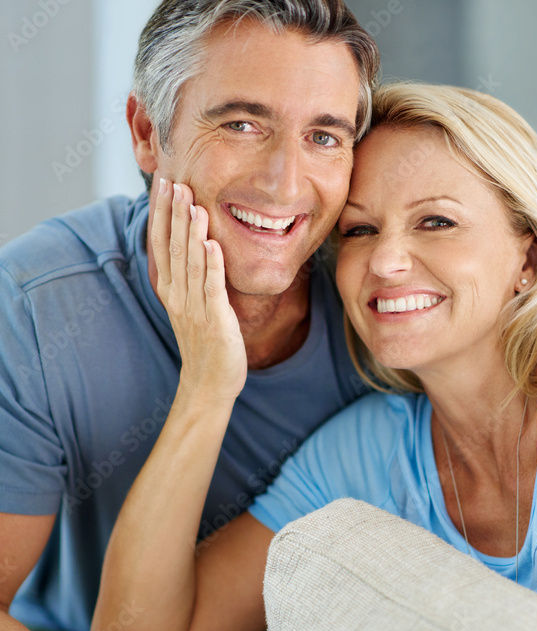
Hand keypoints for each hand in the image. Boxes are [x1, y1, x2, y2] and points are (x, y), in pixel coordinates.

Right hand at [151, 178, 247, 402]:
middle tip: (178, 183)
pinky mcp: (216, 322)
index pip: (163, 244)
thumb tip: (194, 241)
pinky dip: (213, 266)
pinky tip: (213, 243)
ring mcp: (195, 309)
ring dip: (193, 233)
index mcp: (170, 290)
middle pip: (174, 248)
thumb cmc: (204, 343)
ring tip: (194, 204)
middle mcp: (178, 296)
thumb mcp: (191, 304)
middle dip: (176, 215)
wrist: (209, 383)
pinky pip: (212, 289)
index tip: (165, 185)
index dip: (163, 214)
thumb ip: (189, 275)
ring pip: (192, 264)